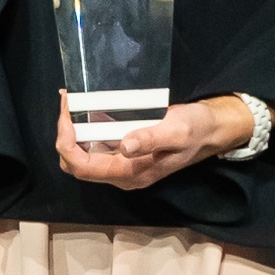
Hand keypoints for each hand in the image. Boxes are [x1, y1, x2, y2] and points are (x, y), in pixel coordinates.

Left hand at [56, 91, 255, 190]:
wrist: (209, 131)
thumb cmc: (194, 131)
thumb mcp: (176, 132)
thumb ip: (151, 139)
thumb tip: (124, 146)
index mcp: (130, 174)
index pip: (83, 167)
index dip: (66, 144)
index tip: (66, 116)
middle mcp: (122, 174)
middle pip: (76, 164)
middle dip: (65, 136)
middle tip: (67, 104)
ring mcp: (123, 164)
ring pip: (83, 154)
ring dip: (72, 130)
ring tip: (71, 101)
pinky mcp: (125, 152)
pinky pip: (96, 145)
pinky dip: (85, 127)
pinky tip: (86, 105)